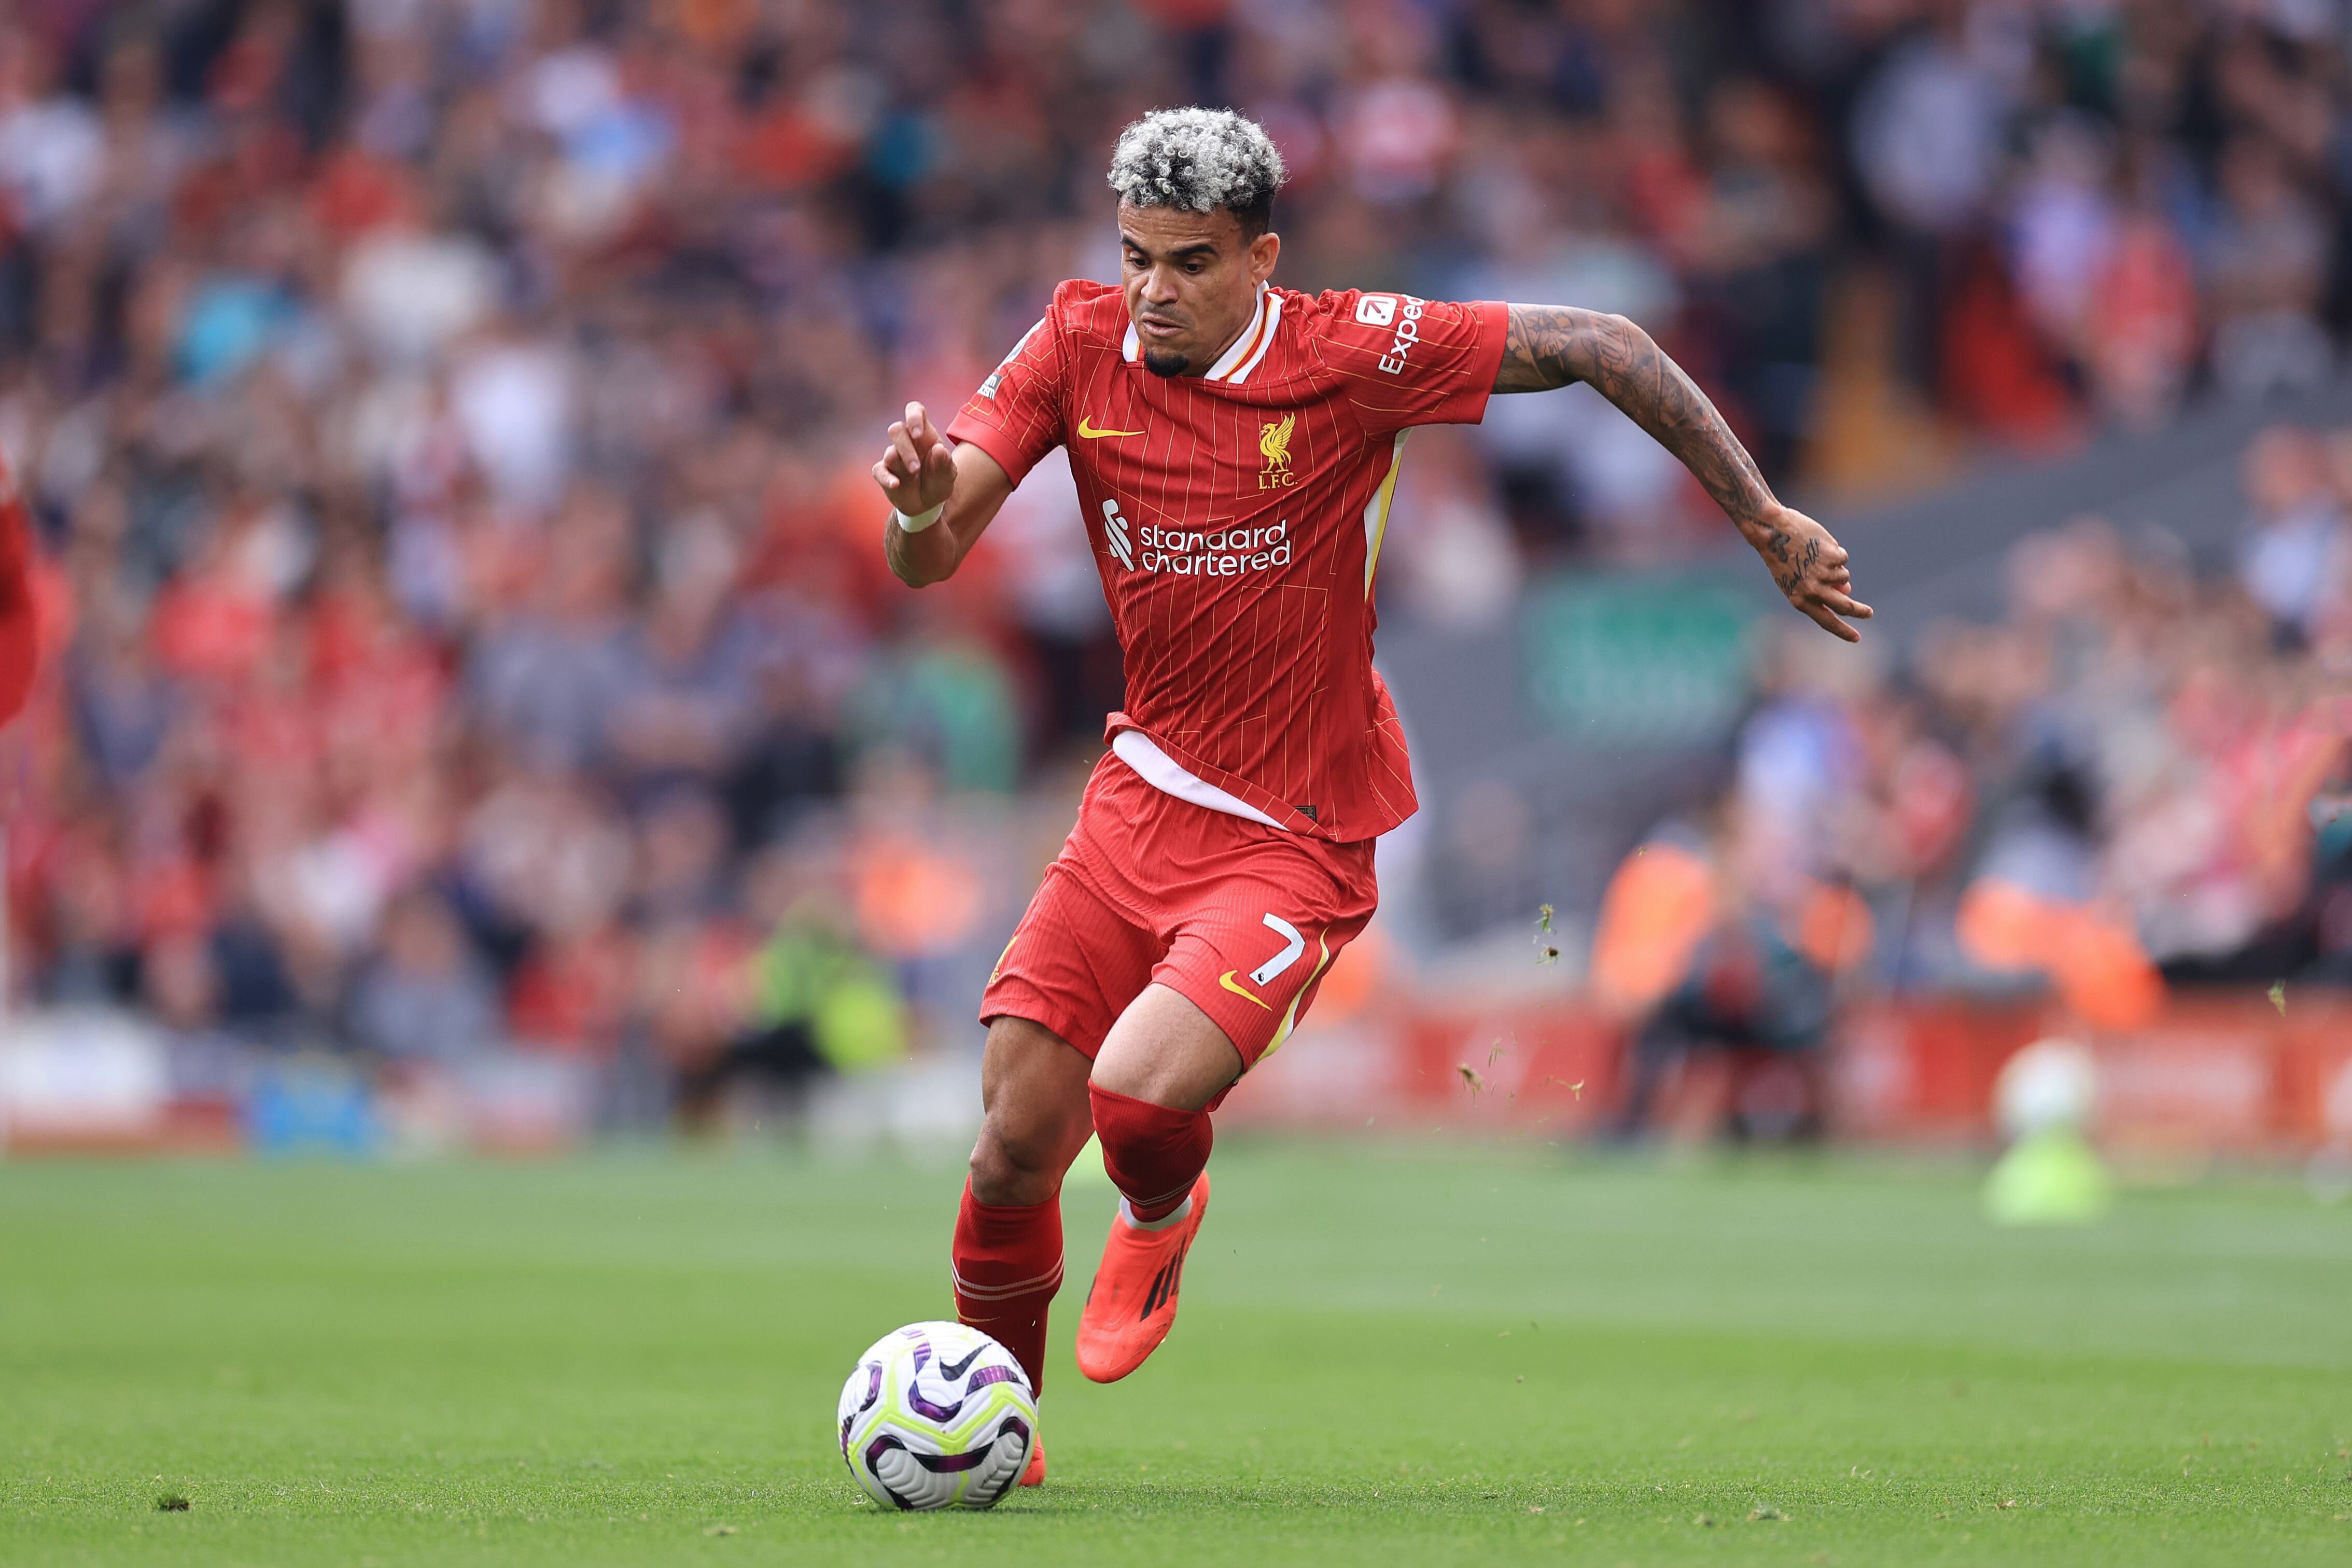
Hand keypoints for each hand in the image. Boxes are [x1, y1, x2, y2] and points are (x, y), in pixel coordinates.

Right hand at [872, 401, 956, 518]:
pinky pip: (879, 470)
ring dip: (901, 462)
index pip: (914, 411)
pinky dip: (886, 477)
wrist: (929, 503)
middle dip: (905, 447)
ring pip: (890, 451)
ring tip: (914, 475)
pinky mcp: (884, 472)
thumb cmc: (939, 481)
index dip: (913, 416)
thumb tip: (938, 449)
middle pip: (896, 429)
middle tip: (916, 467)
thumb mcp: (948, 474)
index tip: (917, 433)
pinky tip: (896, 484)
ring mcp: (894, 456)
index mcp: (924, 434)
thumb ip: (946, 462)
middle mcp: (907, 442)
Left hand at [1753, 505, 1871, 642]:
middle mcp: (1813, 590)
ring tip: (1815, 556)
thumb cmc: (1781, 557)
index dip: (1843, 631)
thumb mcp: (1796, 579)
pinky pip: (1843, 558)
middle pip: (1845, 606)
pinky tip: (1818, 544)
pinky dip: (1835, 552)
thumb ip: (1819, 590)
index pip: (1826, 621)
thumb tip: (1847, 592)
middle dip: (1860, 612)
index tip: (1856, 638)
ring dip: (1836, 569)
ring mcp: (1824, 574)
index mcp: (1800, 600)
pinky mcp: (1832, 557)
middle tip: (1869, 613)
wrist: (1771, 532)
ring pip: (1844, 577)